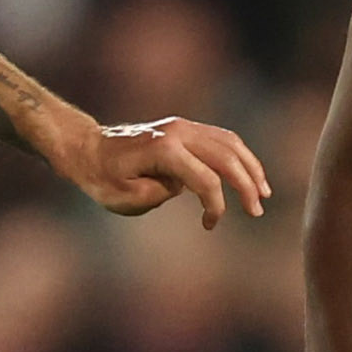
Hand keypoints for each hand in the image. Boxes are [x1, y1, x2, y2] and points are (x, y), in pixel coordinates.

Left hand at [72, 116, 273, 229]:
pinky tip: (249, 173)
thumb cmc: (102, 178)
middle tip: (256, 211)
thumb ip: (160, 193)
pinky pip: (220, 138)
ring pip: (229, 143)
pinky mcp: (184, 128)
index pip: (205, 179)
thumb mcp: (125, 198)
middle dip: (246, 185)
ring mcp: (182, 126)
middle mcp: (178, 132)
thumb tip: (185, 185)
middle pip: (226, 157)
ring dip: (250, 167)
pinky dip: (238, 156)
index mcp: (164, 150)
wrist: (88, 150)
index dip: (216, 205)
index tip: (210, 225)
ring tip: (263, 192)